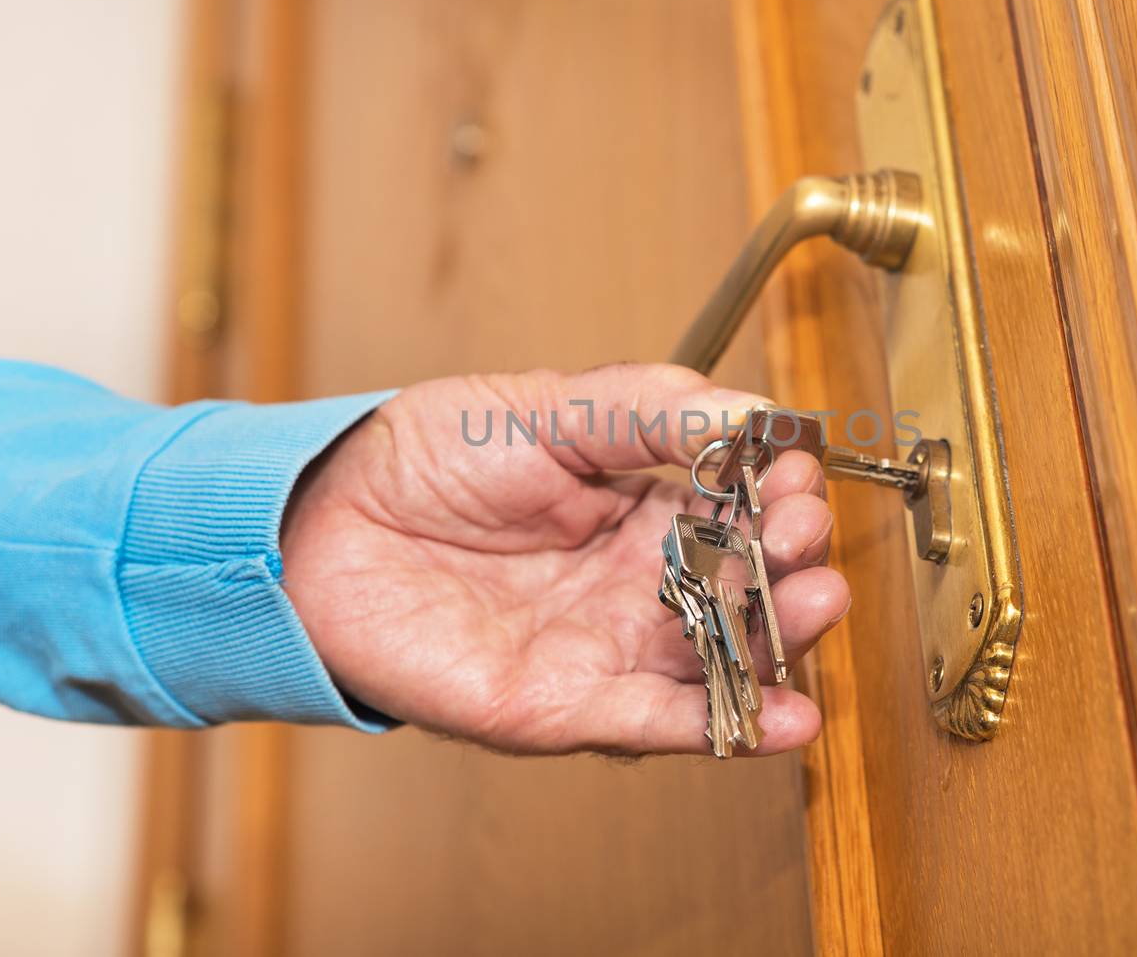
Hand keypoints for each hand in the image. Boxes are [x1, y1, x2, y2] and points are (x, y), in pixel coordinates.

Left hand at [279, 363, 848, 755]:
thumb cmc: (424, 460)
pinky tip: (787, 718)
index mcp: (639, 505)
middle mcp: (636, 581)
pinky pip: (661, 723)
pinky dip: (727, 728)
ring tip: (815, 603)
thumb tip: (753, 412)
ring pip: (720, 655)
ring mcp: (608, 645)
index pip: (738, 504)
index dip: (777, 491)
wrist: (321, 527)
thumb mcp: (545, 408)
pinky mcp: (568, 705)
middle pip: (744, 583)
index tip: (797, 472)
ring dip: (780, 639)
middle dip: (789, 560)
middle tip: (802, 534)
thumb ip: (648, 410)